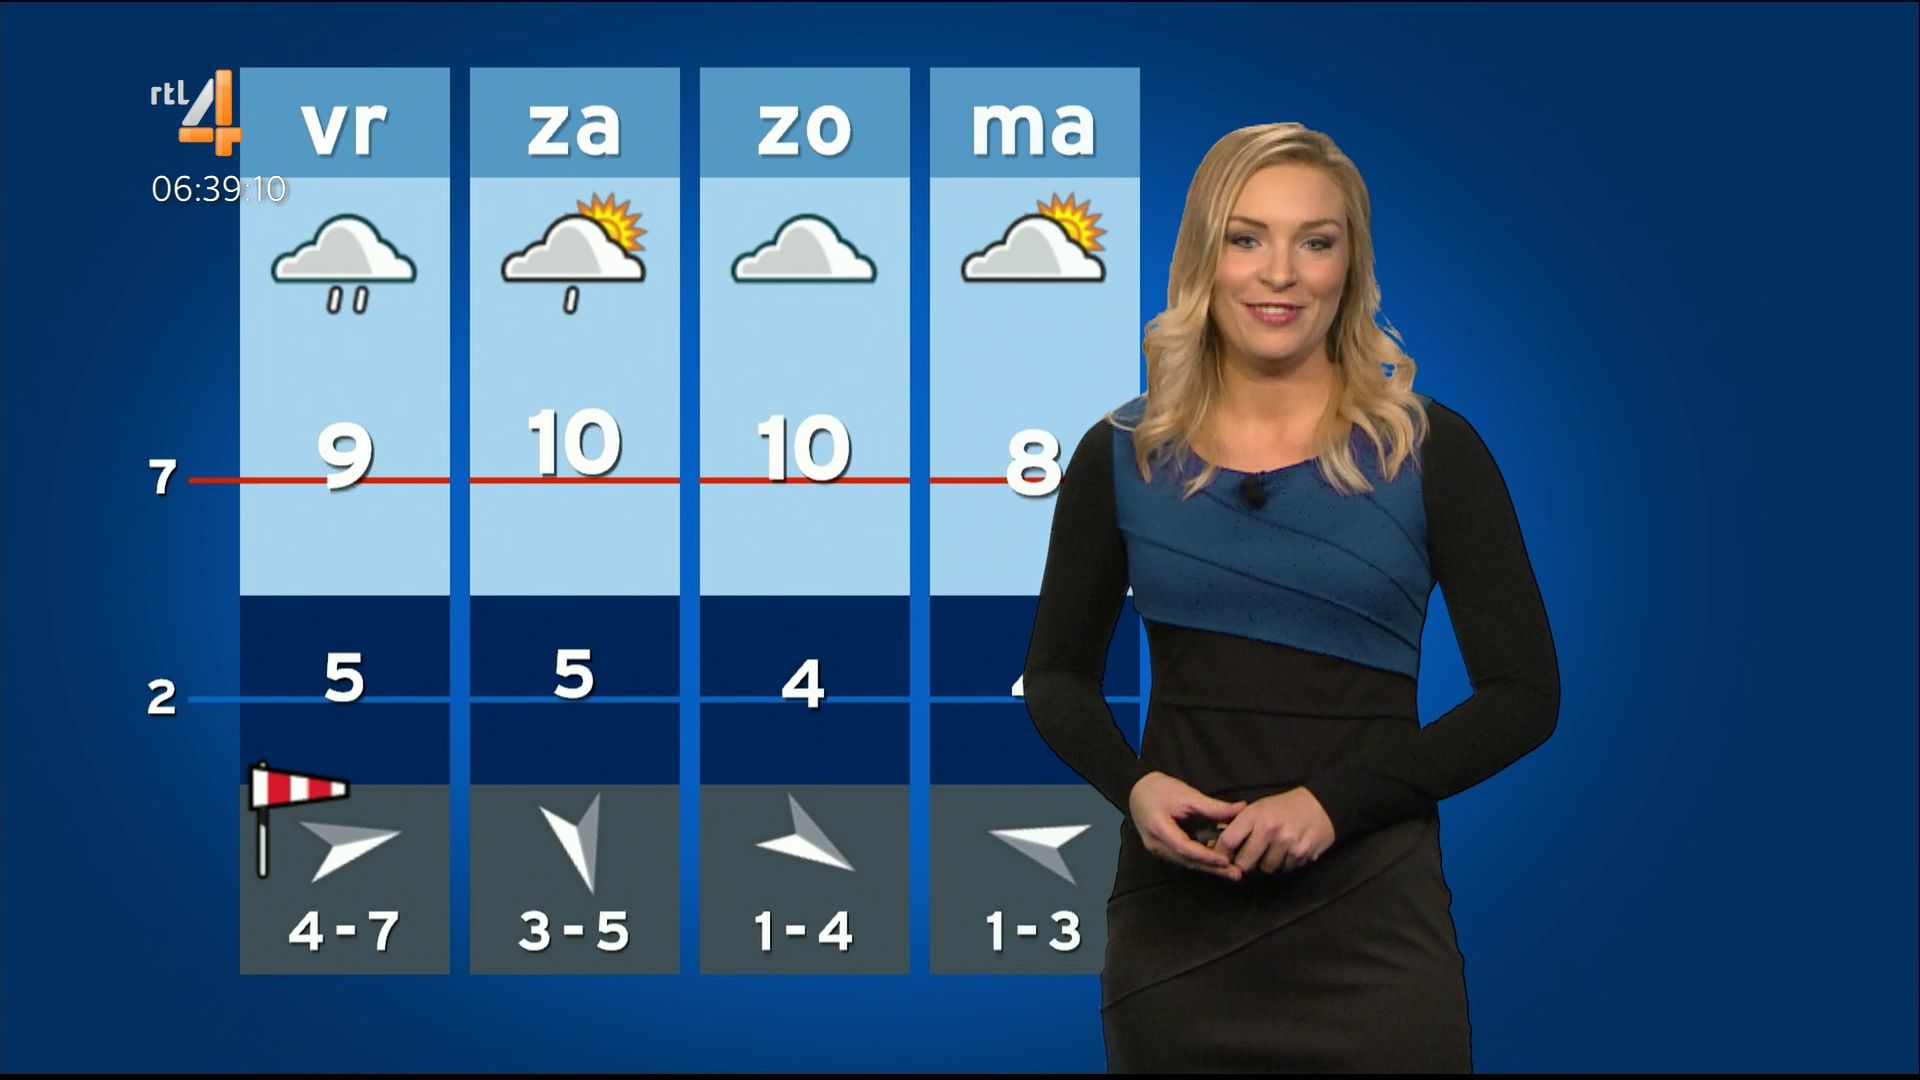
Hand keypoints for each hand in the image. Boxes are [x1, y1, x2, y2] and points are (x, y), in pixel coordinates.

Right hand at [1127, 771, 1247, 881]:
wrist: (1138, 791)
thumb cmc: (1161, 789)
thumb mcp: (1187, 794)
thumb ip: (1213, 806)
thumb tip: (1242, 809)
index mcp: (1158, 827)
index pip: (1184, 847)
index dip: (1206, 855)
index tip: (1226, 860)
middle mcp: (1155, 844)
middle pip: (1187, 861)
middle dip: (1212, 868)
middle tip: (1236, 874)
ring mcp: (1157, 850)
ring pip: (1186, 863)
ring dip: (1209, 868)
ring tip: (1232, 872)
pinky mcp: (1162, 851)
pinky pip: (1183, 859)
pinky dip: (1201, 861)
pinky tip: (1218, 864)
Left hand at [1214, 787, 1335, 874]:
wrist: (1322, 804)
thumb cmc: (1286, 806)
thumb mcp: (1260, 807)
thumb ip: (1240, 823)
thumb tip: (1219, 842)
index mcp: (1255, 815)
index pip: (1228, 840)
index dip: (1222, 852)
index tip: (1222, 857)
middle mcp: (1269, 829)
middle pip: (1245, 863)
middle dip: (1246, 863)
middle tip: (1251, 857)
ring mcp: (1287, 843)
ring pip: (1266, 868)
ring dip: (1268, 863)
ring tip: (1276, 849)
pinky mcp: (1302, 853)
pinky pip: (1286, 868)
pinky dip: (1286, 863)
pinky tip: (1291, 849)